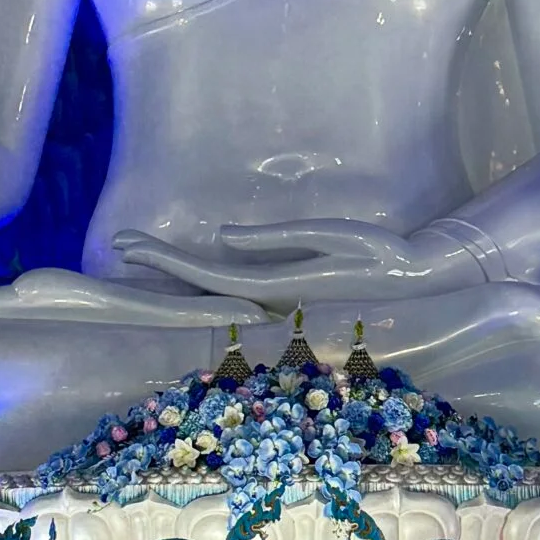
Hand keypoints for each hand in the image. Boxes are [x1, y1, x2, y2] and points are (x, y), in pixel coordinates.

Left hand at [112, 219, 483, 302]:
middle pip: (201, 284)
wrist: (418, 281)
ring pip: (213, 288)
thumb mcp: (332, 237)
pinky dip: (202, 276)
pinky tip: (184, 266)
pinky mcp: (286, 295)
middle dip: (160, 264)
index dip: (169, 260)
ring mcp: (277, 301)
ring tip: (139, 252)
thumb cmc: (380, 254)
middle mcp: (271, 301)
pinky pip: (233, 287)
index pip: (209, 276)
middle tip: (120, 243)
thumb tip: (221, 238)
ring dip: (176, 272)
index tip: (132, 244)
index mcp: (279, 288)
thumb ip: (275, 242)